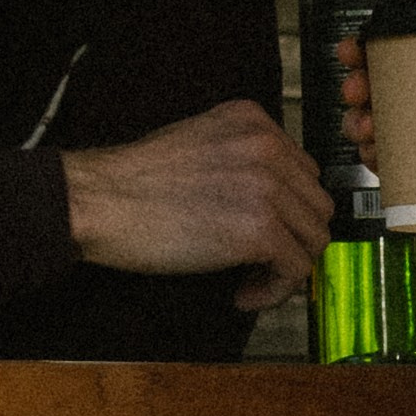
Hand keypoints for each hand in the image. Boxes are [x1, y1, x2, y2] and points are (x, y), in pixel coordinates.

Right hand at [60, 100, 331, 306]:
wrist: (98, 200)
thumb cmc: (133, 182)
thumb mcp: (198, 144)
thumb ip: (240, 160)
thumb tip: (272, 205)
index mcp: (253, 120)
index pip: (303, 171)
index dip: (287, 211)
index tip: (263, 234)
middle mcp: (268, 146)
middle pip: (316, 204)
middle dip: (293, 239)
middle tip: (260, 263)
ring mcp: (267, 186)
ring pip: (315, 237)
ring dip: (287, 267)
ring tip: (250, 280)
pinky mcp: (259, 229)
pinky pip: (296, 269)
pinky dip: (276, 290)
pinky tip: (243, 295)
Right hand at [338, 38, 415, 341]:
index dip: (384, 55)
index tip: (363, 45)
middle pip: (392, 101)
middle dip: (361, 88)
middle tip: (358, 87)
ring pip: (385, 139)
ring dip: (359, 126)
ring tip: (364, 123)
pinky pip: (398, 182)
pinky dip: (378, 166)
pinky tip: (372, 154)